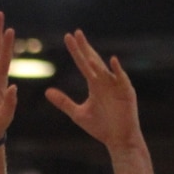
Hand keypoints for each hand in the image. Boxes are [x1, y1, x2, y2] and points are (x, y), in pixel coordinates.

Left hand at [45, 31, 143, 150]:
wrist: (118, 140)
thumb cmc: (101, 127)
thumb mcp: (78, 114)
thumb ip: (64, 102)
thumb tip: (47, 91)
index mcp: (95, 84)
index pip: (83, 64)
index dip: (76, 51)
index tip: (68, 37)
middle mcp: (105, 82)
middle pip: (93, 61)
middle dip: (84, 48)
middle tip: (75, 33)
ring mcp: (116, 86)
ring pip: (104, 70)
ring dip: (96, 61)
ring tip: (85, 51)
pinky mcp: (127, 94)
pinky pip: (122, 79)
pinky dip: (117, 71)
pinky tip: (112, 61)